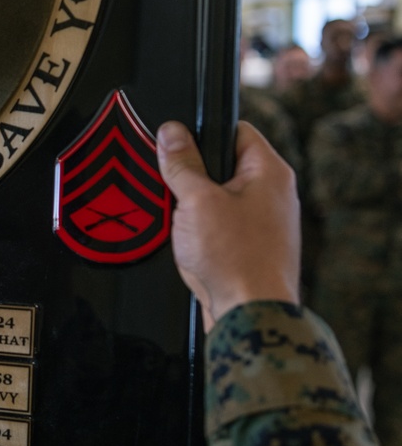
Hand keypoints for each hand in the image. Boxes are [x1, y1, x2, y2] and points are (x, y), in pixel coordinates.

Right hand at [156, 120, 299, 332]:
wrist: (250, 315)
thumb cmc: (236, 258)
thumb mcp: (197, 201)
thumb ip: (182, 164)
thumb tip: (172, 132)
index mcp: (269, 171)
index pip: (237, 130)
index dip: (204, 133)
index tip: (177, 144)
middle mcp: (274, 194)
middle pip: (224, 166)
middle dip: (193, 177)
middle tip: (172, 188)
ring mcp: (265, 223)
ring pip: (219, 199)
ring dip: (194, 209)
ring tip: (181, 223)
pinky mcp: (254, 248)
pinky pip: (221, 227)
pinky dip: (202, 233)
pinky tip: (189, 246)